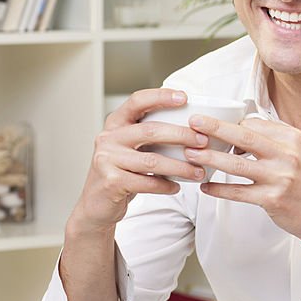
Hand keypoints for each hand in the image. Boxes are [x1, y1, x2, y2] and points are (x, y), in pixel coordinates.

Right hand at [71, 89, 208, 229]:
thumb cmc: (121, 172)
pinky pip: (147, 183)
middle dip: (182, 135)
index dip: (160, 97)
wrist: (96, 204)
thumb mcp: (131, 148)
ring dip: (180, 166)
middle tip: (203, 141)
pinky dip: (165, 185)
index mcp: (115, 124)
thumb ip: (150, 136)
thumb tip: (194, 129)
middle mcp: (108, 138)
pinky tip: (176, 186)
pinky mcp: (111, 182)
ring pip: (152, 160)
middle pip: (150, 131)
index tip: (184, 97)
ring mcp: (107, 160)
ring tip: (198, 172)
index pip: (137, 102)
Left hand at [183, 116, 300, 240]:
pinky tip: (205, 187)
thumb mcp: (296, 152)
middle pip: (245, 137)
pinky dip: (218, 189)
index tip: (212, 126)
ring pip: (237, 164)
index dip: (230, 125)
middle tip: (194, 123)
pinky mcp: (272, 199)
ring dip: (210, 159)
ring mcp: (280, 177)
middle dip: (215, 128)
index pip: (255, 124)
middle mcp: (287, 155)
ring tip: (191, 155)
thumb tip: (237, 132)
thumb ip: (271, 140)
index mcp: (292, 139)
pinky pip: (238, 192)